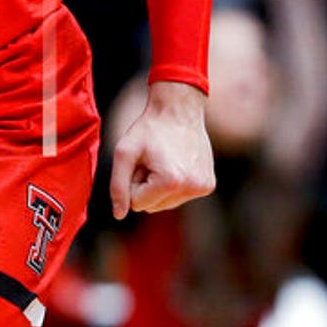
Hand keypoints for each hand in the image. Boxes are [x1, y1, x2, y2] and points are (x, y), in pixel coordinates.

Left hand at [110, 80, 214, 218]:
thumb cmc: (148, 130)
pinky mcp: (209, 185)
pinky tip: (175, 163)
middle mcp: (192, 188)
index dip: (132, 182)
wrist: (178, 111)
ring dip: (158, 186)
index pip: (137, 204)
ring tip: (162, 161)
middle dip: (145, 186)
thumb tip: (119, 215)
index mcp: (171, 182)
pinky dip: (173, 184)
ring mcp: (203, 188)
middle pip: (152, 207)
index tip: (141, 162)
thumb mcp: (124, 153)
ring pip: (165, 204)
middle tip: (151, 161)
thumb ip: (118, 186)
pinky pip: (179, 197)